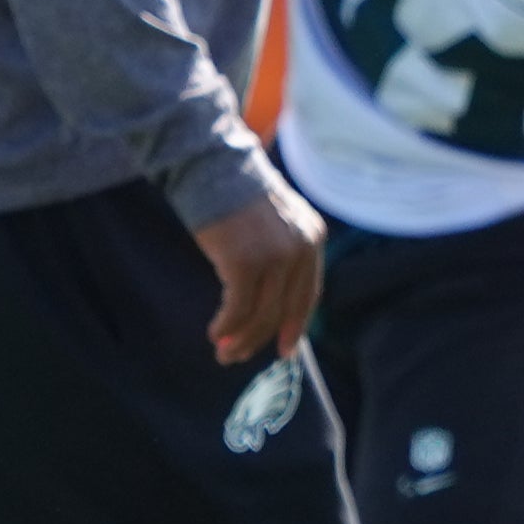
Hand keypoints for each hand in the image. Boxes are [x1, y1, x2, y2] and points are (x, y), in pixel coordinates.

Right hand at [194, 178, 324, 363]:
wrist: (211, 166)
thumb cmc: (233, 194)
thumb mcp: (272, 222)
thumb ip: (281, 251)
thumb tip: (269, 297)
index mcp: (312, 239)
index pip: (309, 294)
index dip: (296, 326)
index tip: (285, 351)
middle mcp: (300, 249)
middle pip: (284, 309)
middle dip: (261, 338)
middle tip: (239, 357)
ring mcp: (275, 256)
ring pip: (261, 313)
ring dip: (240, 339)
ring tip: (224, 353)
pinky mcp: (245, 262)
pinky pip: (238, 307)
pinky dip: (226, 326)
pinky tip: (214, 333)